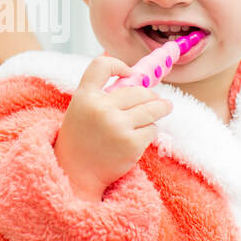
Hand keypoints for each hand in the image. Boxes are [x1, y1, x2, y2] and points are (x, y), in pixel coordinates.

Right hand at [53, 55, 172, 201]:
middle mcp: (101, 108)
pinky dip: (150, 132)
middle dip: (152, 96)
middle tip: (157, 100)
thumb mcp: (80, 110)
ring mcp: (117, 125)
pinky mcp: (131, 143)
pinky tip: (141, 136)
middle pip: (139, 91)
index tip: (130, 73)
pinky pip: (152, 129)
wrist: (76, 175)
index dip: (118, 65)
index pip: (101, 65)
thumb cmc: (80, 141)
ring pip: (152, 109)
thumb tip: (132, 77)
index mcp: (84, 96)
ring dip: (159, 109)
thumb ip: (99, 94)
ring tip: (164, 108)